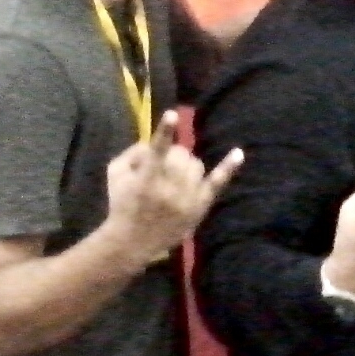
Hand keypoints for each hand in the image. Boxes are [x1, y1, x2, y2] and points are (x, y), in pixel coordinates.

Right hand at [102, 111, 243, 264]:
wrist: (133, 241)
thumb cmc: (122, 203)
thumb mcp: (115, 173)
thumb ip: (133, 152)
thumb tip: (153, 143)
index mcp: (147, 179)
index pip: (156, 151)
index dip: (164, 131)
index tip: (172, 114)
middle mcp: (170, 188)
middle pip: (180, 155)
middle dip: (171, 155)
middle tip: (162, 166)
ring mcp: (188, 199)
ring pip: (195, 165)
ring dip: (185, 165)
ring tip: (173, 176)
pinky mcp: (200, 206)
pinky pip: (217, 183)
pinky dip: (228, 167)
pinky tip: (239, 153)